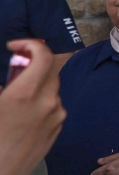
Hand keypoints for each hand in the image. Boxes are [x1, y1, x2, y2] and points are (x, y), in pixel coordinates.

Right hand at [0, 40, 64, 174]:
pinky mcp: (57, 130)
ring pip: (51, 89)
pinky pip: (52, 107)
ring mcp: (56, 118)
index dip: (30, 45)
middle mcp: (47, 103)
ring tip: (13, 96)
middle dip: (33, 64)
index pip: (43, 56)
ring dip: (36, 84)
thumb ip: (3, 87)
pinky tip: (20, 115)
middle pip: (49, 70)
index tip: (16, 46)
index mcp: (26, 94)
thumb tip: (8, 81)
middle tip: (14, 67)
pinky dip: (40, 101)